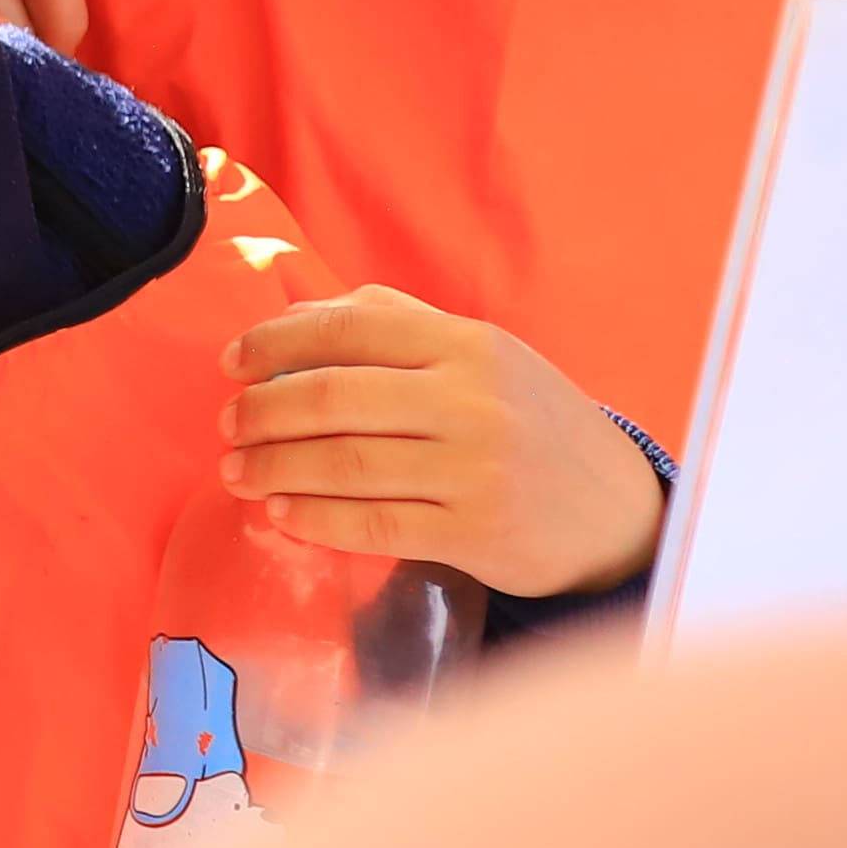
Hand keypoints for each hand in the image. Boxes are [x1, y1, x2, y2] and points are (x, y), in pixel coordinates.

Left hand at [223, 288, 664, 597]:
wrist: (618, 513)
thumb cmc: (531, 425)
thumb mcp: (486, 358)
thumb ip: (399, 326)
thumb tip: (297, 315)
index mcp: (469, 344)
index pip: (349, 328)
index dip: (274, 343)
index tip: (231, 364)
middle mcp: (472, 400)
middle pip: (332, 399)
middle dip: (261, 412)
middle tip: (228, 426)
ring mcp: (474, 469)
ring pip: (344, 464)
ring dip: (273, 468)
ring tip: (237, 472)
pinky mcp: (473, 532)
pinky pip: (371, 524)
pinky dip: (315, 519)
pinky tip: (282, 515)